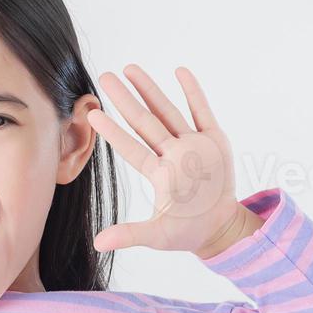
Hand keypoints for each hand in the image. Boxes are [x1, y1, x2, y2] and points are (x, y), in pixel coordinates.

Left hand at [87, 64, 259, 257]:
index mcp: (158, 173)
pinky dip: (193, 92)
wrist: (220, 228)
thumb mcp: (157, 235)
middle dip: (125, 99)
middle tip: (105, 76)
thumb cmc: (186, 232)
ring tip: (131, 68)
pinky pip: (202, 112)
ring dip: (151, 90)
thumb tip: (98, 244)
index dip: (112, 133)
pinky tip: (179, 71)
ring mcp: (193, 145)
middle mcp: (172, 154)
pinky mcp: (215, 141)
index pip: (131, 148)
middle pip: (145, 122)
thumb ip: (130, 235)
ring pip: (169, 112)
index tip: (92, 114)